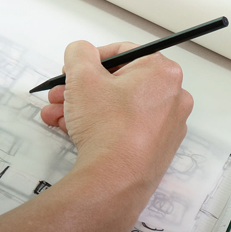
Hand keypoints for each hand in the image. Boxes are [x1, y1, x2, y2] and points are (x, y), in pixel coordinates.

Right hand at [40, 41, 192, 199]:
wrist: (114, 179)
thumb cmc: (108, 128)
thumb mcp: (82, 76)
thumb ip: (79, 53)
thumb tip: (81, 51)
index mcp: (162, 72)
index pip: (122, 53)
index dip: (91, 59)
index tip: (74, 69)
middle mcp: (172, 97)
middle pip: (118, 82)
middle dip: (82, 87)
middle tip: (62, 93)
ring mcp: (166, 126)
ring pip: (117, 106)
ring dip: (84, 107)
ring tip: (58, 115)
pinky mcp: (156, 148)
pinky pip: (124, 127)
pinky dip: (100, 125)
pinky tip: (72, 130)